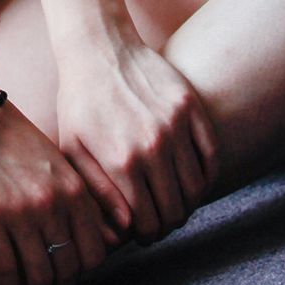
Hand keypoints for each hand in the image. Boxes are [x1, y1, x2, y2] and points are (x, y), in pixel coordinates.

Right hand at [0, 98, 117, 284]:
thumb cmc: (16, 138)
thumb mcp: (59, 162)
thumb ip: (79, 197)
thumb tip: (99, 237)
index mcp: (75, 190)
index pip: (94, 251)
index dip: (86, 272)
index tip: (76, 277)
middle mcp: (53, 206)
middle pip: (69, 268)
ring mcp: (22, 214)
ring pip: (40, 275)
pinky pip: (7, 270)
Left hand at [54, 34, 220, 246]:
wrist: (99, 49)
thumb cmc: (79, 102)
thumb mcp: (73, 149)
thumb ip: (99, 193)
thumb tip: (126, 230)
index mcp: (121, 161)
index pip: (148, 221)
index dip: (147, 235)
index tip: (144, 234)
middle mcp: (153, 146)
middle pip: (176, 210)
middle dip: (167, 224)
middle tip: (160, 223)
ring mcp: (176, 126)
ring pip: (196, 187)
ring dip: (188, 203)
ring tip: (174, 203)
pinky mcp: (190, 107)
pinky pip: (211, 156)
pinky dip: (206, 175)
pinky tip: (192, 180)